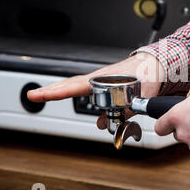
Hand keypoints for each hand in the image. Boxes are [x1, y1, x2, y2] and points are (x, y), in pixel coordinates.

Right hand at [27, 52, 163, 128]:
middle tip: (32, 95)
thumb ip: (122, 113)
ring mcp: (101, 79)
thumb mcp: (139, 98)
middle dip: (51, 90)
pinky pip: (87, 88)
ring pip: (77, 85)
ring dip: (61, 90)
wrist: (156, 64)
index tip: (39, 95)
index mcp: (106, 78)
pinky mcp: (105, 82)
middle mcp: (100, 77)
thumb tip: (104, 125)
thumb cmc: (147, 76)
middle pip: (70, 84)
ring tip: (43, 95)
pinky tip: (70, 98)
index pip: (76, 86)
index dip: (57, 92)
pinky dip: (77, 93)